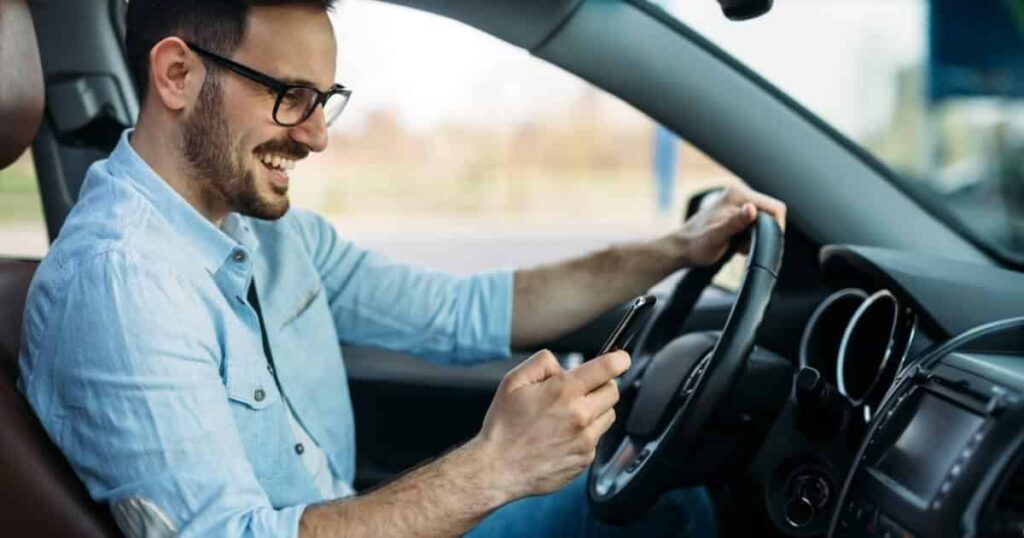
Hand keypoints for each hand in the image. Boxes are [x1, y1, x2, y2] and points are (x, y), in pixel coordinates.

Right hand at [475, 349, 629, 499]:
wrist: (498, 468)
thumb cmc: (503, 426)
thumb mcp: (513, 381)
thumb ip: (542, 363)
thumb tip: (562, 365)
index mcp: (563, 392)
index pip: (607, 368)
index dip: (618, 359)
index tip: (619, 358)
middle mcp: (580, 415)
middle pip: (613, 391)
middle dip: (600, 386)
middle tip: (580, 391)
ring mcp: (585, 439)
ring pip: (608, 415)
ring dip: (595, 410)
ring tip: (568, 416)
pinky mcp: (585, 458)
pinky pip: (596, 439)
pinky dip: (585, 434)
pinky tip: (562, 436)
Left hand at [678, 185, 786, 266]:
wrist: (681, 249)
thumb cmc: (695, 244)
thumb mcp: (716, 237)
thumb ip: (735, 223)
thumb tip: (751, 209)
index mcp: (737, 195)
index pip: (775, 207)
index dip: (775, 227)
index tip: (762, 243)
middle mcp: (739, 195)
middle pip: (771, 214)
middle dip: (764, 233)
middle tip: (744, 245)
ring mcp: (739, 203)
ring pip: (765, 222)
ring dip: (757, 237)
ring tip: (738, 245)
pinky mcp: (738, 213)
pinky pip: (756, 225)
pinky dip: (751, 237)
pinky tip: (737, 244)